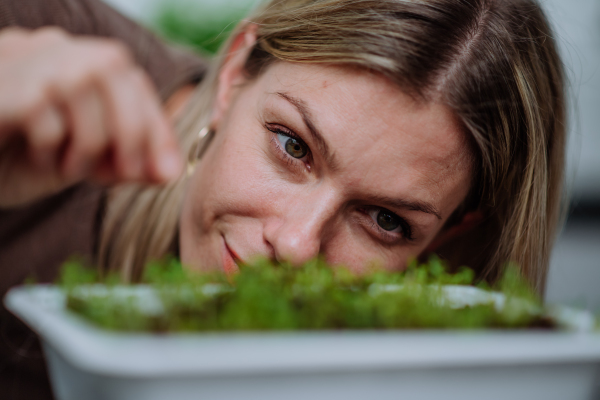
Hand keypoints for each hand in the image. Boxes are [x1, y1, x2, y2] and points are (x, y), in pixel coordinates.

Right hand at [0, 27, 182, 207]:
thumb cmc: (26, 158)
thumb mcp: (87, 163)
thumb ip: (129, 161)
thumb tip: (171, 172)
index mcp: (79, 61)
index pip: (133, 81)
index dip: (156, 127)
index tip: (166, 172)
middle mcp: (54, 47)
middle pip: (114, 70)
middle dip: (132, 132)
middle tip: (124, 176)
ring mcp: (22, 58)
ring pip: (81, 86)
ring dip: (88, 143)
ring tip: (69, 168)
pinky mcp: (1, 84)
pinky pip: (43, 112)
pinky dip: (51, 147)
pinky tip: (38, 158)